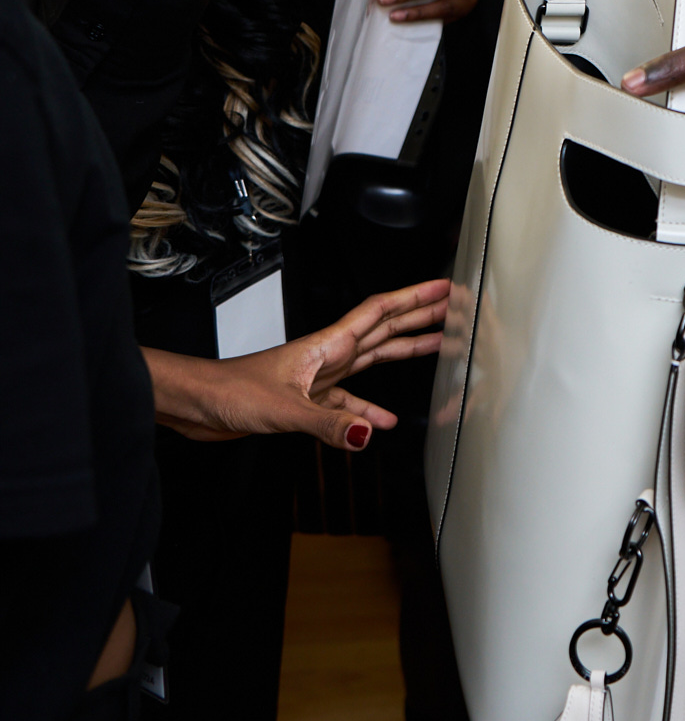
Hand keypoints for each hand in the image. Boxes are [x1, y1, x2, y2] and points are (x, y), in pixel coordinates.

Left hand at [146, 277, 449, 447]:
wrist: (198, 403)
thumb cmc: (229, 390)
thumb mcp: (284, 409)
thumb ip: (329, 423)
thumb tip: (370, 431)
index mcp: (325, 345)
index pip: (378, 313)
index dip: (412, 299)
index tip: (442, 289)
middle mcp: (327, 355)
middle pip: (383, 330)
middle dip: (418, 318)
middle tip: (451, 309)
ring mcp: (318, 376)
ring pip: (371, 360)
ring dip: (402, 353)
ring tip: (433, 348)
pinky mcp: (307, 400)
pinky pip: (349, 400)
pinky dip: (368, 408)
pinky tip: (380, 420)